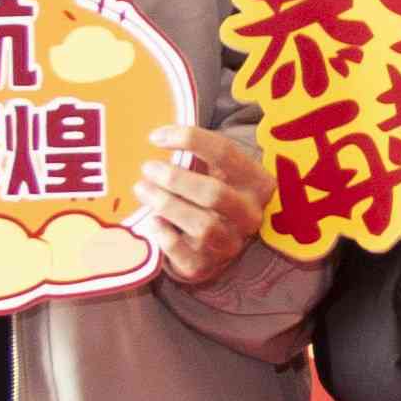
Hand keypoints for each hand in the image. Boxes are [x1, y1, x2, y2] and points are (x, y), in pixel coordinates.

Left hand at [132, 124, 269, 287]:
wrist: (218, 243)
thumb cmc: (213, 195)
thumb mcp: (219, 171)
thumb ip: (199, 154)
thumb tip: (158, 134)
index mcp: (257, 183)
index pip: (225, 153)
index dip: (189, 139)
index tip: (155, 137)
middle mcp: (250, 215)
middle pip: (214, 194)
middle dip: (176, 179)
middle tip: (147, 168)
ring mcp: (230, 244)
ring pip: (202, 225)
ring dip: (167, 204)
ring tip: (142, 189)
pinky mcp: (205, 266)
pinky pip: (183, 253)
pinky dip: (164, 235)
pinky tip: (152, 221)